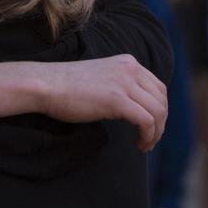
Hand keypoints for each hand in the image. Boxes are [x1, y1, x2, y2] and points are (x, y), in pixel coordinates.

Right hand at [37, 55, 167, 151]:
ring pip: (158, 111)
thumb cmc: (67, 87)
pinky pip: (146, 121)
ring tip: (145, 145)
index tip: (150, 127)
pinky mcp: (117, 99)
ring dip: (156, 133)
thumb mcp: (101, 79)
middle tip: (149, 140)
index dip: (159, 110)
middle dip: (161, 123)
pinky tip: (139, 145)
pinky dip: (148, 136)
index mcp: (128, 63)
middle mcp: (130, 69)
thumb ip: (120, 86)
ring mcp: (124, 83)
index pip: (158, 87)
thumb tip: (134, 107)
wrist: (46, 85)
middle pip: (161, 100)